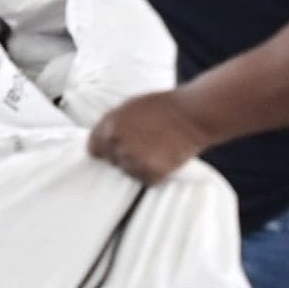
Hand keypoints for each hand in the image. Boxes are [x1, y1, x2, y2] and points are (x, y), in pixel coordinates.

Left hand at [86, 90, 214, 184]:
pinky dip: (156, 175)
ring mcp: (132, 158)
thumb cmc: (165, 107)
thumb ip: (115, 124)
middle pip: (113, 162)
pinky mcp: (150, 171)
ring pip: (129, 173)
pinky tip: (165, 160)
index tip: (117, 152)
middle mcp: (116, 142)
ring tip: (158, 152)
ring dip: (141, 168)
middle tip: (147, 148)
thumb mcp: (131, 107)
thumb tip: (106, 140)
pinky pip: (147, 180)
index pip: (94, 149)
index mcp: (108, 124)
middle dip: (126, 158)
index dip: (107, 152)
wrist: (193, 113)